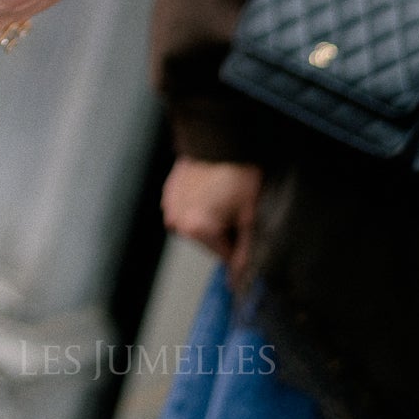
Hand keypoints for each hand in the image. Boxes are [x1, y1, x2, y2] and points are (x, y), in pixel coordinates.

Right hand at [162, 156, 261, 287]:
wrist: (220, 138)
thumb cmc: (237, 173)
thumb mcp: (249, 216)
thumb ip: (245, 252)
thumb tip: (238, 279)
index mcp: (198, 229)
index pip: (224, 256)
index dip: (240, 243)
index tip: (245, 226)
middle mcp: (178, 220)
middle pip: (208, 242)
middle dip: (223, 231)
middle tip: (235, 206)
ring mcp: (170, 205)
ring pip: (195, 225)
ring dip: (208, 217)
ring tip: (222, 195)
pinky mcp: (168, 191)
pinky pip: (184, 208)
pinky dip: (197, 204)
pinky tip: (209, 189)